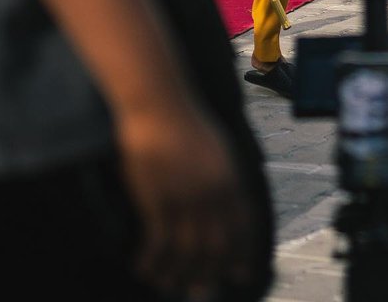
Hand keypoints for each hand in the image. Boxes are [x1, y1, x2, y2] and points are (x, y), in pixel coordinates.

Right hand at [117, 102, 253, 297]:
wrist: (159, 104)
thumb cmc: (186, 122)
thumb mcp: (218, 148)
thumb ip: (224, 178)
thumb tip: (227, 205)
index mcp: (232, 179)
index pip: (243, 227)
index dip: (242, 254)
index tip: (241, 275)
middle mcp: (212, 193)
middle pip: (216, 246)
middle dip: (210, 273)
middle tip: (200, 292)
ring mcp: (185, 198)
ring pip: (186, 251)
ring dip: (177, 274)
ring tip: (168, 286)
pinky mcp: (157, 199)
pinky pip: (158, 243)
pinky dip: (152, 261)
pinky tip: (144, 269)